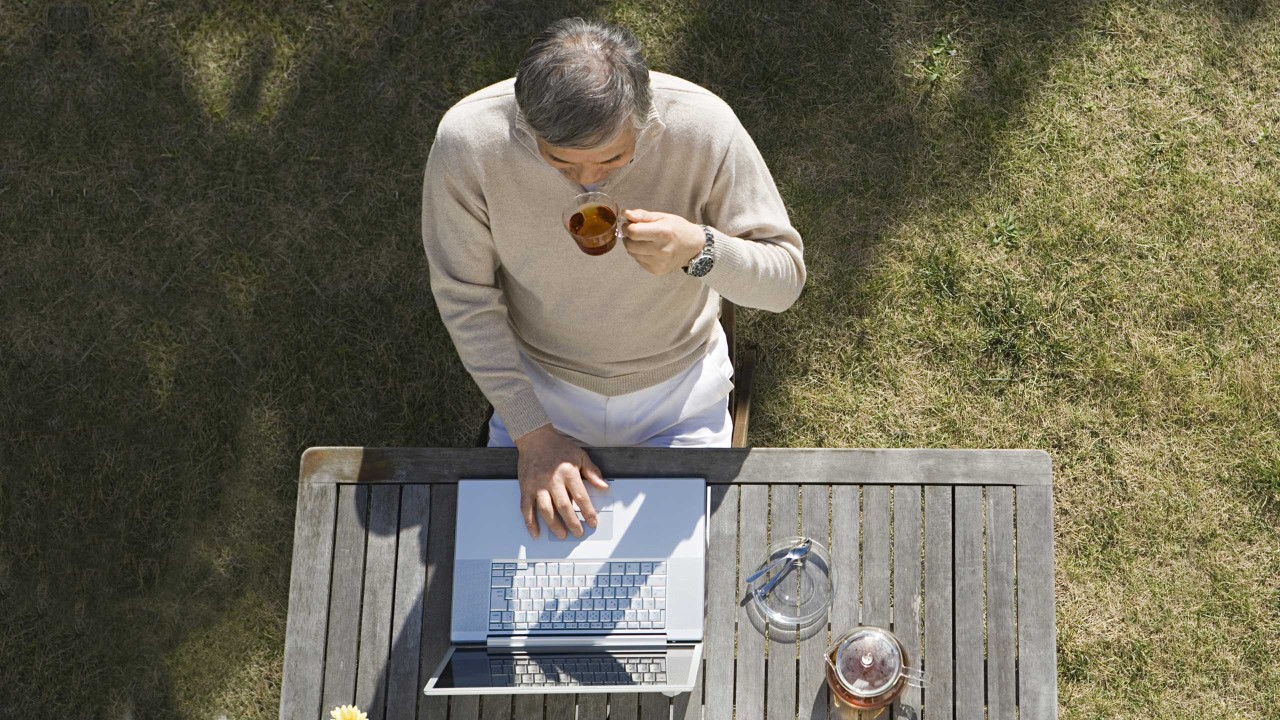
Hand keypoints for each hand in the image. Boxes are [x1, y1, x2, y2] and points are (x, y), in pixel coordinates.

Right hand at [514, 424, 608, 539]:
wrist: (535, 438)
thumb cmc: (558, 447)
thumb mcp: (580, 455)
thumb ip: (592, 472)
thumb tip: (604, 486)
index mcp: (568, 472)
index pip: (581, 497)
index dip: (588, 512)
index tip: (592, 523)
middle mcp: (552, 480)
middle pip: (564, 507)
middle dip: (572, 522)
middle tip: (578, 533)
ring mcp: (537, 485)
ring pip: (546, 510)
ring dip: (554, 525)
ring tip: (561, 534)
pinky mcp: (525, 488)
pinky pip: (526, 508)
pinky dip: (530, 523)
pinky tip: (536, 533)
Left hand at [621, 209, 705, 275]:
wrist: (694, 247)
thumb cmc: (678, 229)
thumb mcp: (662, 217)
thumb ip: (642, 215)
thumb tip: (625, 213)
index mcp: (662, 233)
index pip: (633, 232)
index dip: (627, 227)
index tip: (629, 224)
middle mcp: (661, 250)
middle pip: (630, 245)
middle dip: (628, 237)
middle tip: (634, 232)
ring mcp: (659, 262)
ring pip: (633, 254)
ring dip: (633, 246)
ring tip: (644, 241)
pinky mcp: (657, 270)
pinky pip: (639, 261)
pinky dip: (640, 254)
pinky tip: (650, 250)